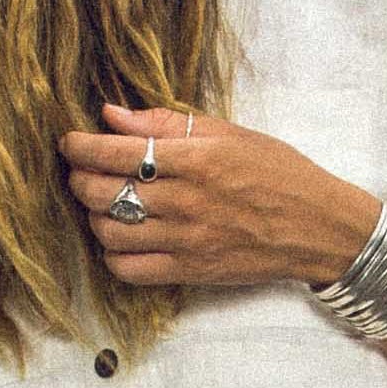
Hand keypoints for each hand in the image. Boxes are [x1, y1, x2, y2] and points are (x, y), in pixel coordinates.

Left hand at [60, 103, 377, 291]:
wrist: (316, 227)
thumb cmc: (277, 172)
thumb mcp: (228, 133)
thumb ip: (166, 124)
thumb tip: (112, 115)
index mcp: (194, 159)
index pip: (115, 152)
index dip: (80, 147)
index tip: (69, 141)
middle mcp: (185, 201)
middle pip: (102, 192)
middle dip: (80, 178)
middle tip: (81, 170)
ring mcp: (186, 241)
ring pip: (109, 232)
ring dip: (93, 216)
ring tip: (102, 203)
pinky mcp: (190, 271)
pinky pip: (129, 270)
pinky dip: (113, 254)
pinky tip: (121, 238)